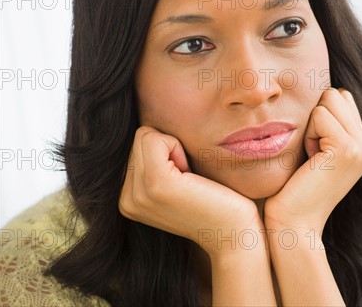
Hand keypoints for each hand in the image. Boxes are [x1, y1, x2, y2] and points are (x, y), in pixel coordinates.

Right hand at [118, 126, 261, 257]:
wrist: (235, 233)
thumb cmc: (215, 201)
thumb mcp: (177, 181)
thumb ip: (155, 162)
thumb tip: (148, 128)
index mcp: (128, 199)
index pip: (136, 145)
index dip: (166, 152)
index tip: (185, 181)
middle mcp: (126, 199)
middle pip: (139, 138)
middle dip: (169, 148)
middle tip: (190, 180)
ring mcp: (138, 193)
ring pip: (146, 135)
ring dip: (174, 149)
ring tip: (190, 180)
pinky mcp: (156, 183)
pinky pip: (156, 138)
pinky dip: (177, 147)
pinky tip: (191, 175)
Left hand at [264, 88, 361, 233]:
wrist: (295, 223)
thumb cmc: (296, 187)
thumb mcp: (319, 149)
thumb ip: (330, 123)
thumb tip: (324, 89)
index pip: (342, 97)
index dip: (319, 117)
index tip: (315, 150)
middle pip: (336, 94)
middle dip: (316, 117)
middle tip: (313, 152)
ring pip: (328, 100)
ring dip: (311, 125)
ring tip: (312, 156)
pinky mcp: (347, 148)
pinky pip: (320, 114)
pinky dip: (308, 134)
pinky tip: (311, 159)